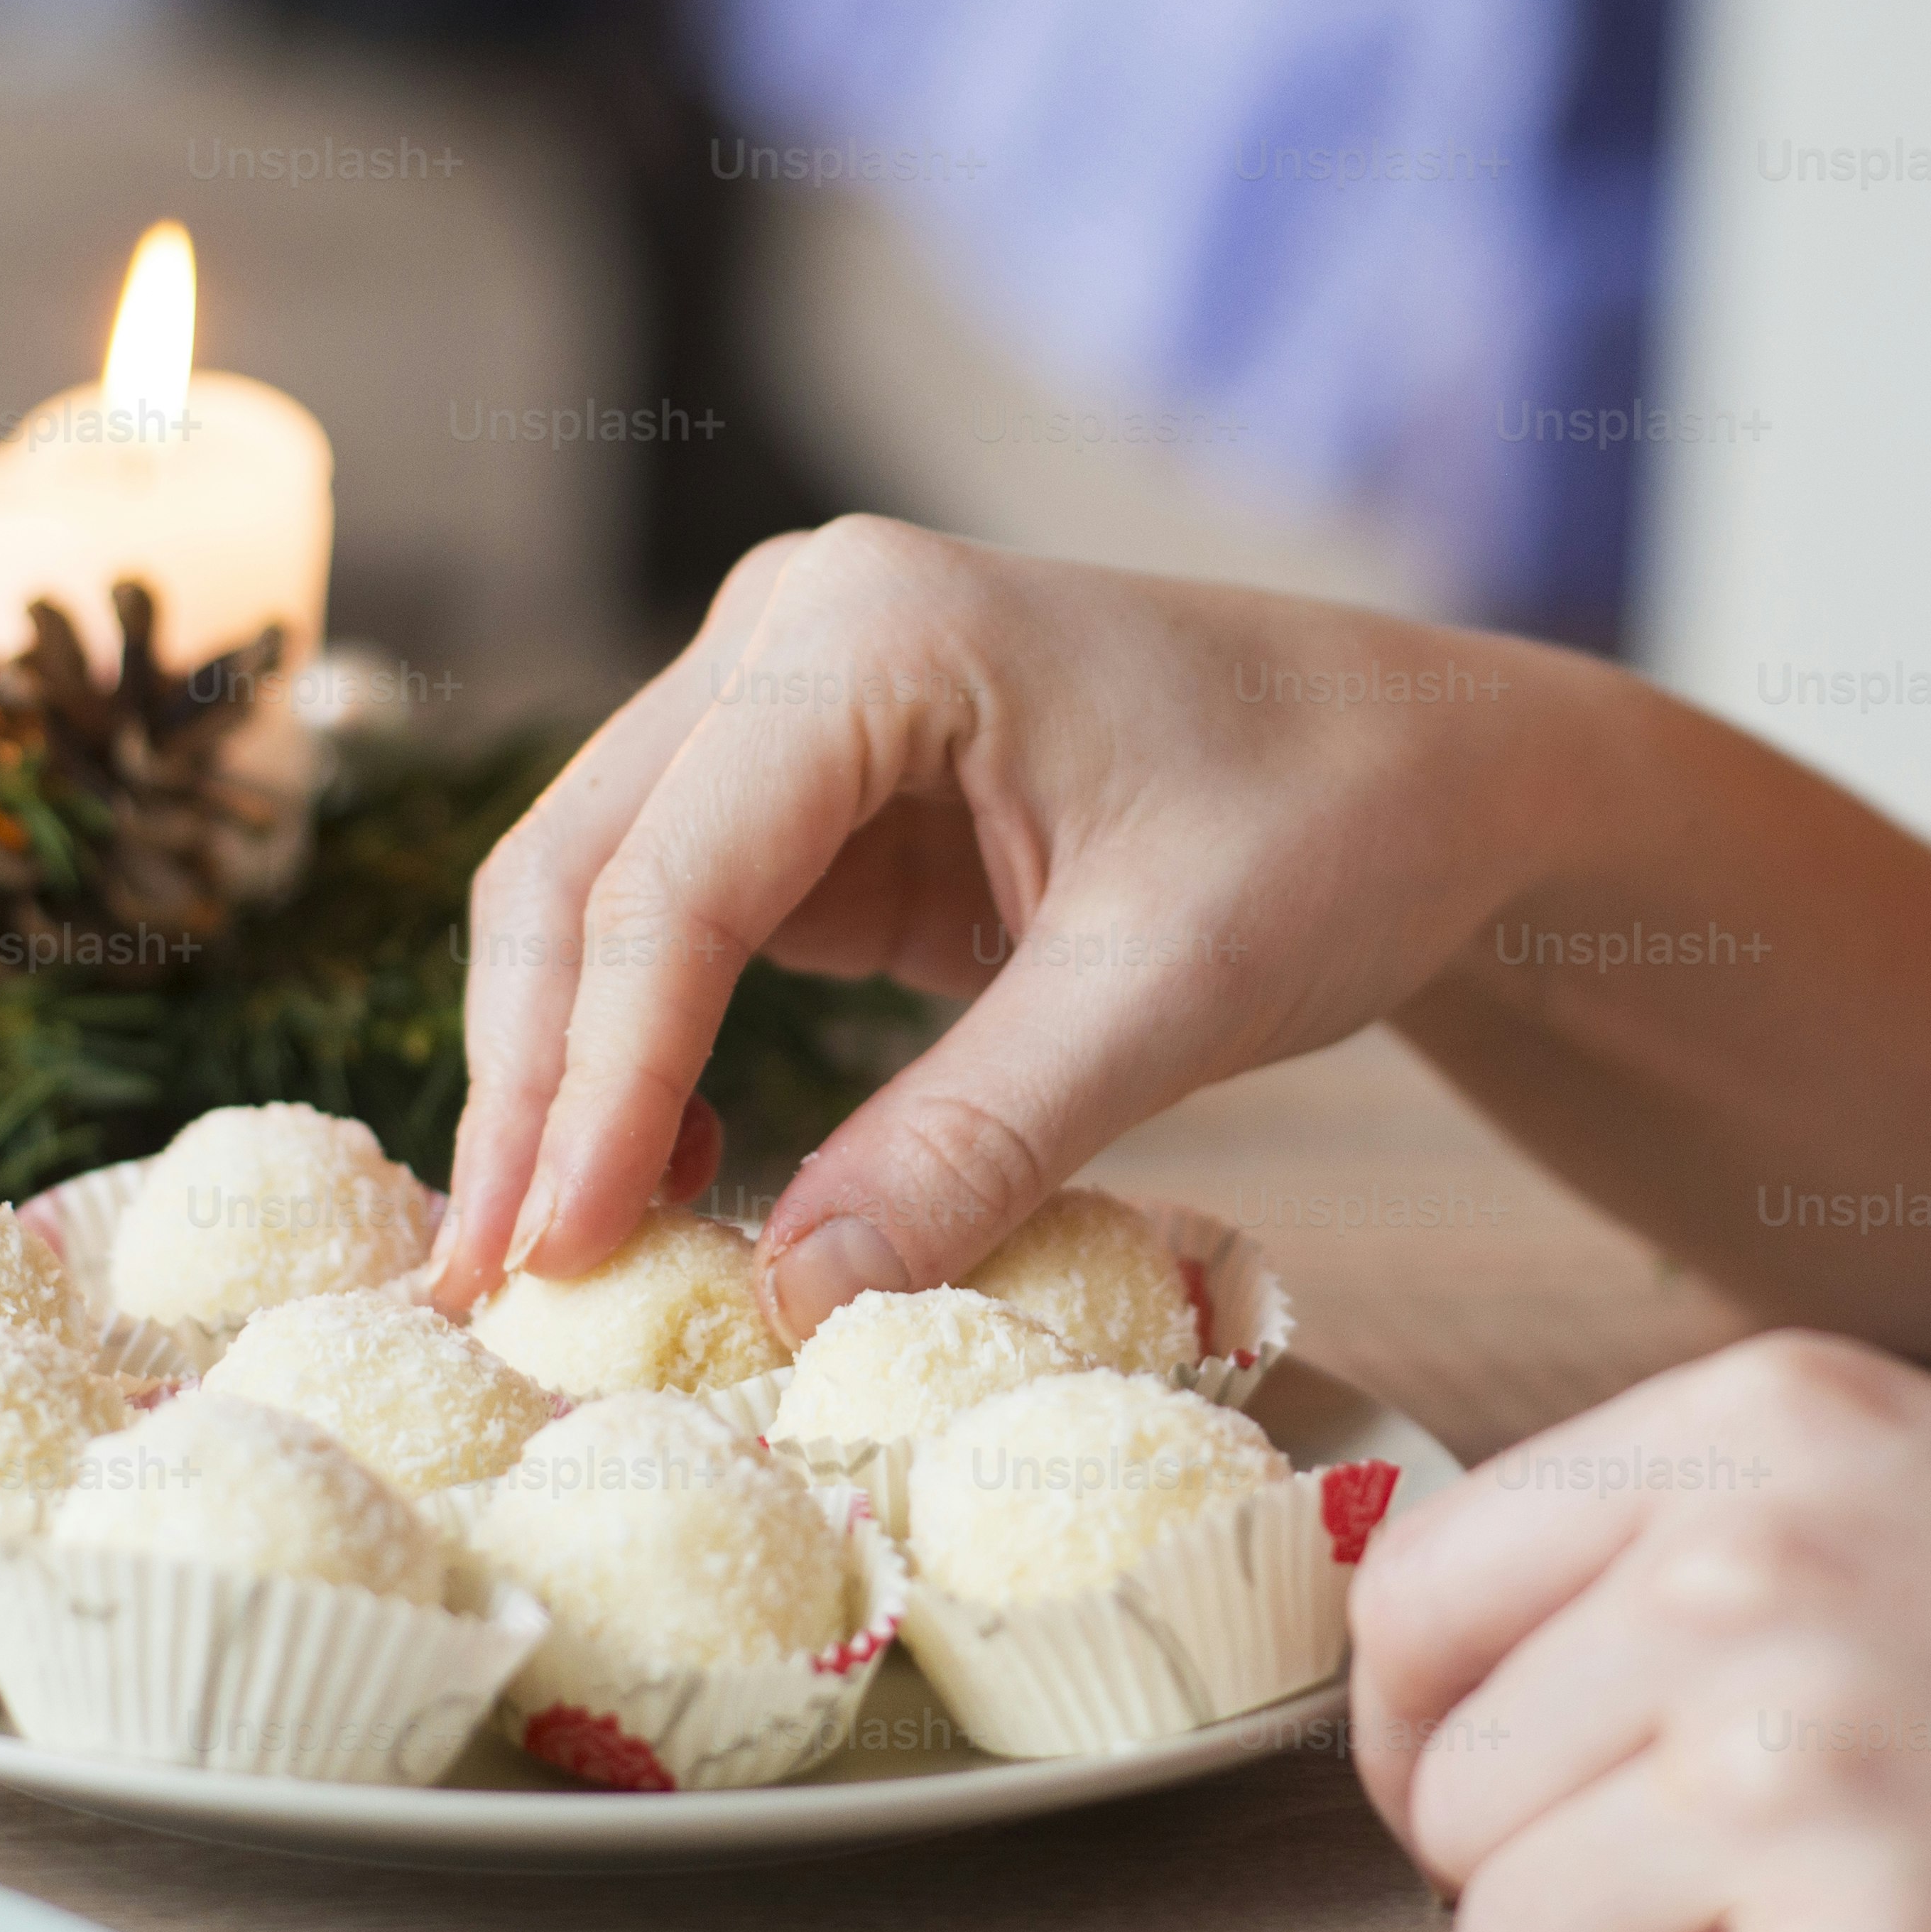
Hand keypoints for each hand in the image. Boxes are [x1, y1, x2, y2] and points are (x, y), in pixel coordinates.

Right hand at [434, 519, 1582, 1333]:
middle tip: (492, 1291)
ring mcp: (782, 711)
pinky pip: (677, 938)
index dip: (601, 1076)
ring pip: (597, 906)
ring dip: (564, 1084)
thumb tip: (789, 1304)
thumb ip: (975, 1142)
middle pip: (583, 874)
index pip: (671, 875)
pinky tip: (668, 1189)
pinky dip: (648, 1064)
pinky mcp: (808, 807)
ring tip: (542, 1272)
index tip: (559, 1253)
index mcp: (871, 627)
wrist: (1438, 770)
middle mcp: (787, 637)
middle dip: (535, 1088)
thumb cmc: (1339, 827)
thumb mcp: (1172, 993)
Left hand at [1350, 1332, 1930, 1931]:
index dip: (1436, 1732)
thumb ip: (1703, 1548)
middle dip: (1573, 1885)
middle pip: (1456, 1799)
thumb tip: (1426, 1649)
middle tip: (1781, 1904)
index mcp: (1773, 1429)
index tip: (1522, 1798)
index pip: (1415, 1591)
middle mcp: (1757, 1582)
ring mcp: (1806, 1796)